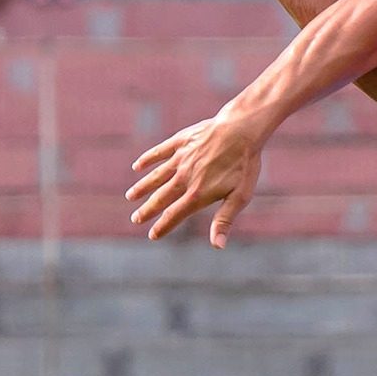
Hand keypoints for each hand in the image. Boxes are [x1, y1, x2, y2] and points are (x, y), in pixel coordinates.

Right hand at [126, 115, 263, 246]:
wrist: (241, 129)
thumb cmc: (245, 165)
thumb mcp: (240, 196)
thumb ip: (224, 220)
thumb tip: (217, 246)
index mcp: (198, 194)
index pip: (175, 215)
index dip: (163, 226)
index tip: (152, 235)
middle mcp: (184, 178)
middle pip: (161, 197)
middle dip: (147, 210)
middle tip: (135, 219)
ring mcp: (180, 159)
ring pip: (156, 176)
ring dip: (142, 188)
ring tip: (131, 197)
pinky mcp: (180, 141)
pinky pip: (159, 152)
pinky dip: (147, 160)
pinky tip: (137, 166)